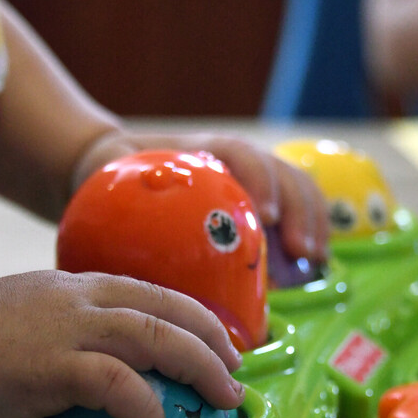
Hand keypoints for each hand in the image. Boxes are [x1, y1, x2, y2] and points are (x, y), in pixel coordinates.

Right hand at [0, 270, 243, 417]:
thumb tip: (93, 364)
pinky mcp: (51, 367)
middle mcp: (82, 300)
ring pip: (158, 336)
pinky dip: (148, 407)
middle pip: (170, 309)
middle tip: (235, 373)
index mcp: (76, 288)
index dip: (195, 317)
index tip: (219, 345)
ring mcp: (69, 329)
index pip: (154, 292)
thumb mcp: (25, 321)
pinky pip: (117, 384)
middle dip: (214, 340)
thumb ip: (63, 331)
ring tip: (223, 397)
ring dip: (201, 366)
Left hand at [72, 129, 329, 261]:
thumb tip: (118, 262)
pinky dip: (309, 232)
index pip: (237, 153)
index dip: (258, 180)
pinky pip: (294, 210)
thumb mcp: (103, 184)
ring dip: (312, 221)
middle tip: (301, 250)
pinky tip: (314, 265)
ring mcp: (248, 180)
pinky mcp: (255, 204)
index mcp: (196, 152)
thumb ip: (111, 207)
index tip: (266, 215)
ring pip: (295, 187)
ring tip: (314, 259)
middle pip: (279, 170)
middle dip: (298, 208)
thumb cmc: (106, 179)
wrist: (107, 166)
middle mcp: (231, 161)